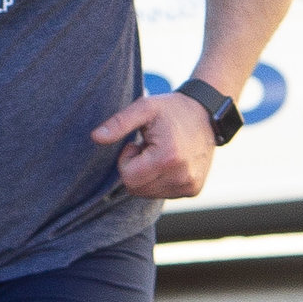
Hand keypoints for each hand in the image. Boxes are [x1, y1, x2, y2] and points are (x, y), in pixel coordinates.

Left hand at [91, 92, 217, 199]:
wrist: (206, 114)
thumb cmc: (171, 109)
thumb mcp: (144, 108)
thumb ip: (118, 123)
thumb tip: (95, 137)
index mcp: (168, 157)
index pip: (129, 178)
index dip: (126, 160)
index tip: (137, 144)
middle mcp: (182, 176)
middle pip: (137, 189)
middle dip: (136, 169)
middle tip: (148, 148)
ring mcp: (190, 185)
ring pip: (149, 193)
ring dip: (147, 175)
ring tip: (160, 153)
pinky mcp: (193, 189)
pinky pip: (163, 193)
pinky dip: (160, 180)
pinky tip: (170, 161)